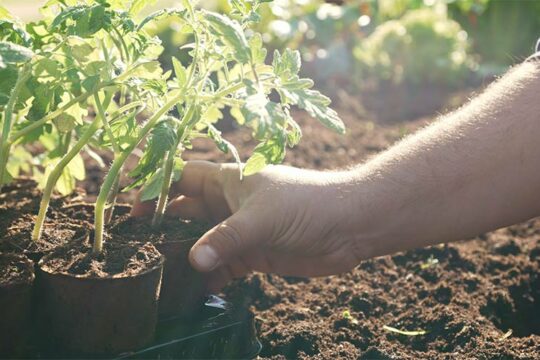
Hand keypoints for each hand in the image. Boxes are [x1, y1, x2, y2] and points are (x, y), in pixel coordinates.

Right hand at [131, 161, 361, 289]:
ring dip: (184, 255)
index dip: (155, 186)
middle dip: (163, 226)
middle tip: (135, 246)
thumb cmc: (306, 204)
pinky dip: (210, 276)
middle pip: (186, 212)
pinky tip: (196, 288)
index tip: (129, 206)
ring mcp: (240, 230)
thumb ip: (227, 237)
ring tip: (157, 273)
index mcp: (228, 180)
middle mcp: (229, 204)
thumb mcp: (262, 217)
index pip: (181, 177)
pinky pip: (223, 265)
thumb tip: (192, 260)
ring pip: (202, 241)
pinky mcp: (253, 255)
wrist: (349, 226)